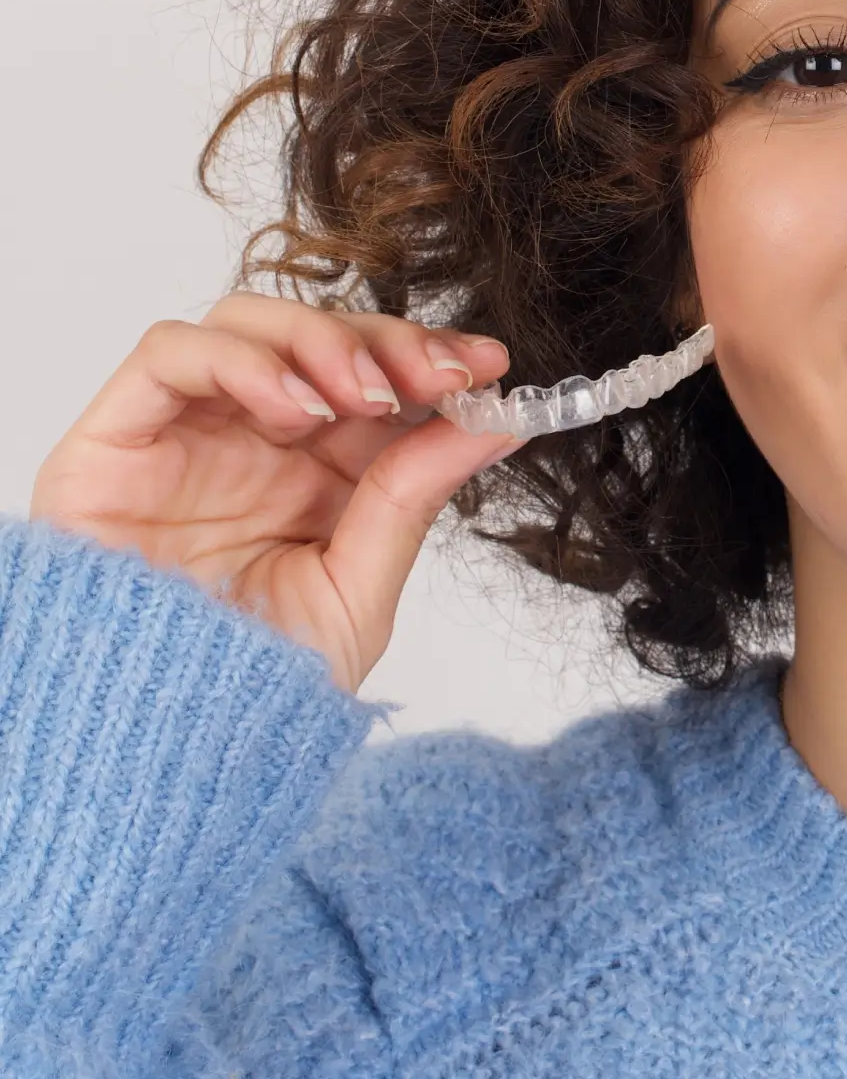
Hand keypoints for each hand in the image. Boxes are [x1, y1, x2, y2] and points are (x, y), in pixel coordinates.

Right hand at [28, 292, 520, 692]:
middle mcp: (249, 443)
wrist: (157, 756)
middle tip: (441, 375)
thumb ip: (414, 497)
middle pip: (318, 336)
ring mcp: (184, 435)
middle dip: (389, 342)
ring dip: (322, 341)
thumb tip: (500, 423)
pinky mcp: (115, 441)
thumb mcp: (355, 591)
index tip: (489, 365)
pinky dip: (242, 360)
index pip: (376, 377)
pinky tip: (295, 410)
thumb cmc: (249, 688)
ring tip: (366, 399)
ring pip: (248, 322)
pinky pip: (171, 354)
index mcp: (315, 474)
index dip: (432, 357)